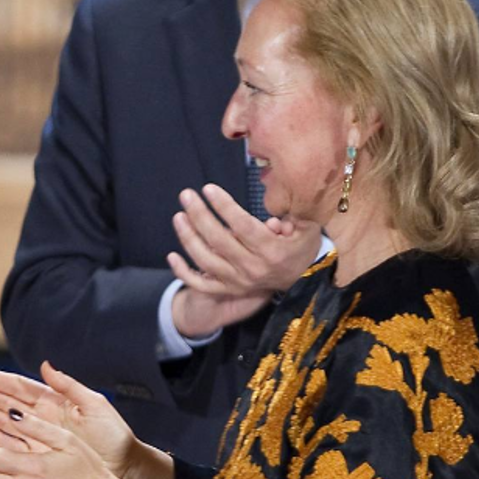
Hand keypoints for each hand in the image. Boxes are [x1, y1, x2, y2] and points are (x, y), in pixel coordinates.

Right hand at [0, 362, 137, 478]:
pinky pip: (11, 443)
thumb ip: (69, 385)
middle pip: (5, 401)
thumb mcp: (95, 405)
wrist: (126, 468)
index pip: (18, 387)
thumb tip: (46, 365)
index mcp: (54, 402)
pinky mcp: (39, 455)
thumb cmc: (114, 438)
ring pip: (3, 420)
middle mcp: (43, 417)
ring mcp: (39, 436)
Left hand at [167, 185, 321, 334]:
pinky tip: (171, 255)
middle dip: (199, 215)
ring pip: (206, 261)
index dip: (224, 207)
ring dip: (188, 238)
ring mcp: (238, 281)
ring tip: (179, 216)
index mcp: (272, 251)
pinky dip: (183, 272)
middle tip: (186, 195)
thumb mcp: (306, 228)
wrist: (302, 279)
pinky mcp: (228, 289)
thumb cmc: (301, 246)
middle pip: (219, 241)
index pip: (243, 226)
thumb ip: (293, 217)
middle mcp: (252, 268)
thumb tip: (273, 218)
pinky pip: (201, 284)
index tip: (209, 189)